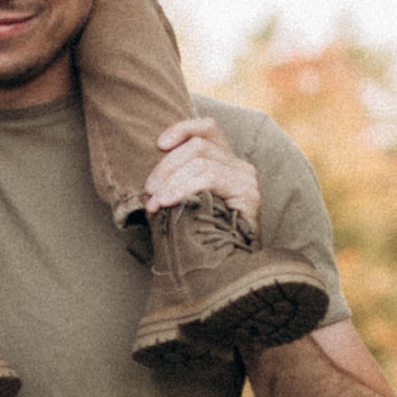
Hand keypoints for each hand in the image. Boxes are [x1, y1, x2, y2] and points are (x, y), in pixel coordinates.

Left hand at [139, 114, 262, 231]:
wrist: (229, 268)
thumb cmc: (201, 236)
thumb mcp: (184, 202)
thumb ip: (175, 182)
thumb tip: (148, 178)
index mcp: (224, 161)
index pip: (207, 127)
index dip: (182, 129)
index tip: (158, 144)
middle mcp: (239, 165)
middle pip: (198, 145)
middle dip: (166, 166)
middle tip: (148, 191)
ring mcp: (246, 178)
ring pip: (201, 161)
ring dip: (171, 181)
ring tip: (155, 203)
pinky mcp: (248, 193)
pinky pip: (210, 178)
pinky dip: (183, 187)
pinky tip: (168, 202)